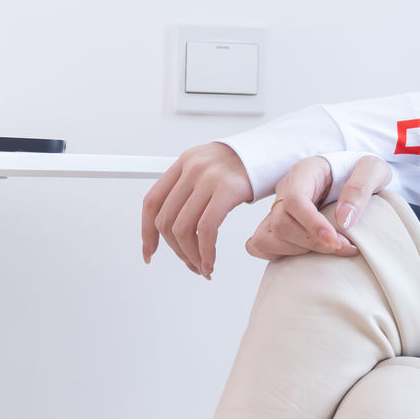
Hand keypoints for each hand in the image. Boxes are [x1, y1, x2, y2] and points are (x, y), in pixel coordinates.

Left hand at [141, 142, 252, 278]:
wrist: (272, 152)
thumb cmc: (243, 166)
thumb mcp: (208, 167)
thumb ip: (188, 188)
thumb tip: (171, 222)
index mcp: (182, 163)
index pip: (152, 202)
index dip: (147, 232)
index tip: (150, 252)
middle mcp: (191, 168)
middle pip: (166, 221)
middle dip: (175, 250)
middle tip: (189, 263)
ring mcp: (208, 178)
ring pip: (183, 229)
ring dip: (190, 256)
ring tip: (202, 266)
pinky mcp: (227, 190)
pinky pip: (206, 230)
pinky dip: (205, 252)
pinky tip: (211, 262)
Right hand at [246, 154, 392, 260]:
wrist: (356, 177)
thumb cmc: (361, 171)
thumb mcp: (373, 170)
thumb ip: (360, 188)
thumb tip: (343, 220)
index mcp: (306, 171)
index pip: (295, 199)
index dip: (312, 224)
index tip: (335, 240)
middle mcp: (286, 189)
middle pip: (281, 222)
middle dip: (312, 242)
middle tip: (344, 247)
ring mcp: (279, 208)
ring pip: (267, 236)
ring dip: (297, 251)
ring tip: (328, 249)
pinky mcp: (277, 225)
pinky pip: (261, 244)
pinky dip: (279, 254)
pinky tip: (307, 254)